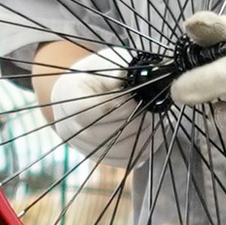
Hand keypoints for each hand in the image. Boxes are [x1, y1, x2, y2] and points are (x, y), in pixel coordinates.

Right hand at [35, 45, 146, 162]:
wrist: (79, 90)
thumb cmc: (96, 73)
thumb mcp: (106, 63)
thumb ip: (121, 71)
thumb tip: (142, 80)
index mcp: (70, 102)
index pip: (96, 112)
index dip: (121, 107)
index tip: (138, 98)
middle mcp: (70, 129)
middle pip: (106, 135)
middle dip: (135, 123)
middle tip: (153, 111)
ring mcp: (83, 146)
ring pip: (117, 151)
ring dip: (141, 138)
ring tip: (155, 122)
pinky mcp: (97, 156)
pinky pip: (122, 161)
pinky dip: (141, 149)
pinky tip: (152, 134)